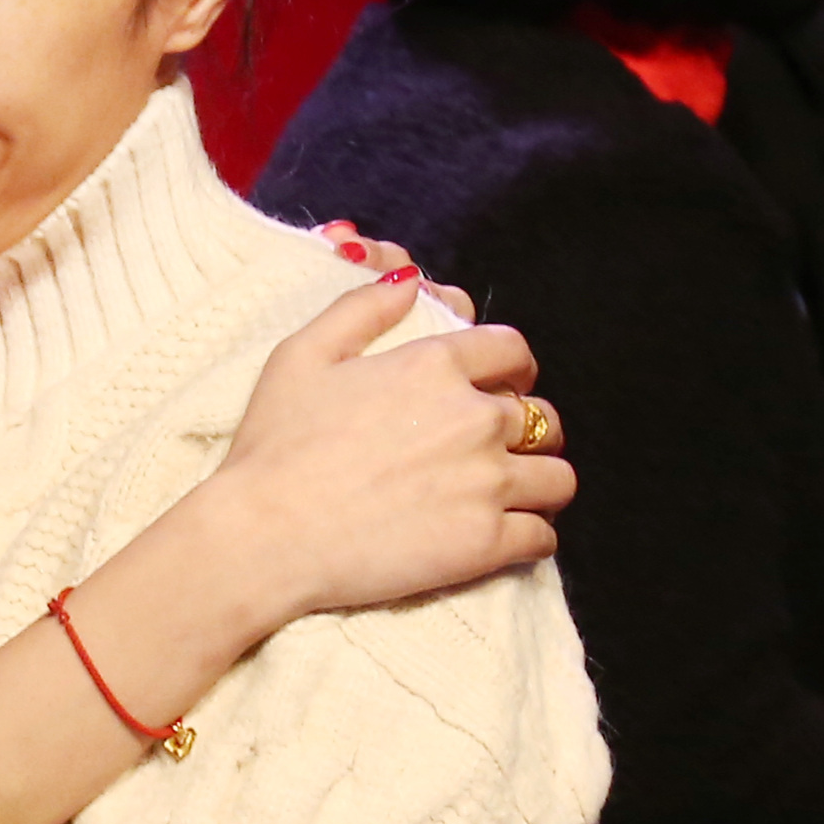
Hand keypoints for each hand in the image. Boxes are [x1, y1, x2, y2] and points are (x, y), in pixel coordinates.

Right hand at [201, 267, 571, 620]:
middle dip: (529, 429)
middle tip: (502, 447)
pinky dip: (533, 535)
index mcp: (435, 366)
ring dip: (541, 481)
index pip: (513, 351)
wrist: (266, 534)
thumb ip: (361, 309)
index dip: (514, 367)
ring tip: (515, 494)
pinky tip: (507, 535)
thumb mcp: (301, 355)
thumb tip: (410, 281)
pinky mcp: (486, 543)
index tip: (505, 384)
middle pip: (544, 417)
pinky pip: (543, 535)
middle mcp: (474, 418)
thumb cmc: (276, 446)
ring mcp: (486, 483)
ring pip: (558, 477)